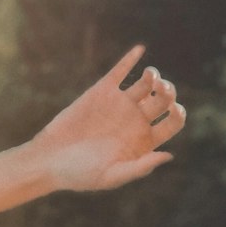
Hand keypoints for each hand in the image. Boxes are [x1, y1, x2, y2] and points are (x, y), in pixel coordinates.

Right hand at [30, 46, 185, 192]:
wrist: (48, 160)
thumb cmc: (79, 175)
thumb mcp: (111, 176)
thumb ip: (139, 167)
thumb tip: (169, 155)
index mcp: (143, 141)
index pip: (171, 123)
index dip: (178, 115)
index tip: (175, 110)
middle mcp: (135, 121)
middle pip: (163, 100)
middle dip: (168, 92)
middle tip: (163, 90)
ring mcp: (119, 104)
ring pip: (146, 84)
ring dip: (154, 76)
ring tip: (150, 76)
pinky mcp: (101, 92)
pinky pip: (120, 72)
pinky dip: (130, 59)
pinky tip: (140, 50)